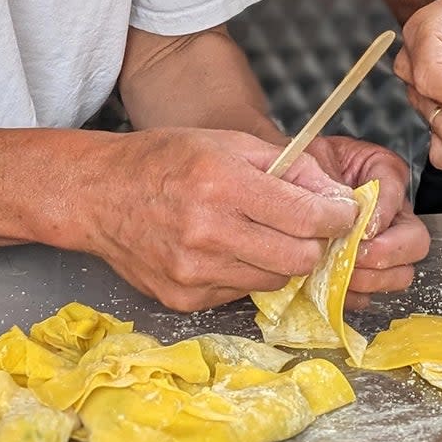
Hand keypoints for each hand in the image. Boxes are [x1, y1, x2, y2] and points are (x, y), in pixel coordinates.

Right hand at [74, 128, 359, 310]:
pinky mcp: (183, 299)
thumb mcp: (229, 142)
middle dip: (313, 242)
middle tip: (306, 226)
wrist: (97, 194)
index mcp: (223, 184)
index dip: (338, 218)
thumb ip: (290, 167)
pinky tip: (224, 249)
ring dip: (279, 260)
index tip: (343, 214)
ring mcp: (194, 272)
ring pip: (275, 281)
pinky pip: (240, 293)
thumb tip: (338, 196)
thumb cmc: (165, 160)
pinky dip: (245, 273)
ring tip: (257, 233)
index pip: (308, 218)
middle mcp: (208, 232)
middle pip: (300, 258)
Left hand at [305, 134, 429, 292]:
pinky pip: (371, 294)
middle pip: (415, 241)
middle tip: (354, 254)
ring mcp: (383, 246)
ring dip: (370, 278)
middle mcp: (392, 213)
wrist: (285, 185)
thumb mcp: (313, 157)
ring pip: (400, 273)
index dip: (382, 215)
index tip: (361, 227)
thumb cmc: (302, 169)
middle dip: (385, 253)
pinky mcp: (363, 272)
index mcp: (385, 174)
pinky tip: (328, 283)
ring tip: (339, 271)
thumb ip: (327, 176)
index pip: (397, 192)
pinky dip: (351, 294)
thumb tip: (345, 209)